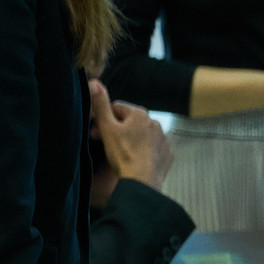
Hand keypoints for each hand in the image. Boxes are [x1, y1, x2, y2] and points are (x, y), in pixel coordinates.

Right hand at [88, 80, 173, 203]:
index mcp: (140, 114)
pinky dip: (144, 152)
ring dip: (131, 140)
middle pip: (130, 122)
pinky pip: (152, 149)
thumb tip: (96, 83)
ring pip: (142, 136)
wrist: (142, 181)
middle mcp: (155, 123)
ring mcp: (163, 139)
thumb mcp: (107, 128)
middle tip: (104, 143)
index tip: (96, 132)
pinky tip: (135, 161)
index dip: (104, 119)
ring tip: (120, 154)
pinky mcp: (167, 154)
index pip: (117, 109)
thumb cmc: (123, 154)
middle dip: (116, 130)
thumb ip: (101, 105)